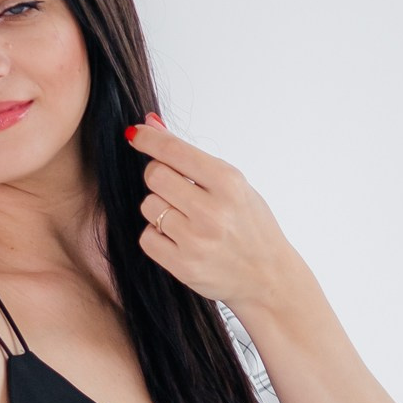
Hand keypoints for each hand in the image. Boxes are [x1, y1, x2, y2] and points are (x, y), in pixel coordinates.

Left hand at [124, 111, 295, 319]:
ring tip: (184, 219)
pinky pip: (147, 237)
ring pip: (148, 206)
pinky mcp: (183, 265)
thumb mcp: (234, 185)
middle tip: (174, 187)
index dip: (148, 139)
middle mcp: (212, 211)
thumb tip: (152, 125)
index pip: (174, 151)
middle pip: (155, 176)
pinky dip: (157, 236)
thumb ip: (192, 157)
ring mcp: (196, 240)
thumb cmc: (251, 226)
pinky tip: (179, 239)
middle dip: (158, 177)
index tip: (134, 134)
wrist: (268, 277)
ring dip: (158, 208)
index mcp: (228, 183)